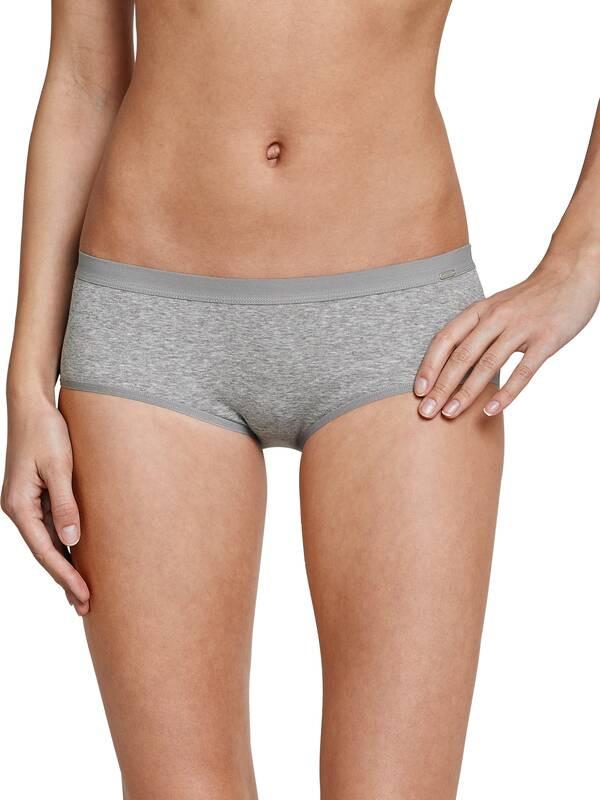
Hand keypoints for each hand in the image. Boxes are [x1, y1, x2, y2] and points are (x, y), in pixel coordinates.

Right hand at [2, 398, 89, 614]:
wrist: (32, 404)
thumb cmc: (46, 431)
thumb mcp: (59, 467)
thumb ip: (66, 504)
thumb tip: (71, 541)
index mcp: (19, 505)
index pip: (46, 551)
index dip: (66, 576)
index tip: (85, 595)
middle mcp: (18, 508)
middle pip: (45, 552)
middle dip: (65, 579)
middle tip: (86, 606)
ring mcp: (26, 502)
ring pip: (47, 542)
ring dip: (64, 565)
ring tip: (82, 591)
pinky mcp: (35, 493)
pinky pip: (50, 526)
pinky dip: (63, 544)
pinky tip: (76, 557)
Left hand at [413, 255, 599, 418]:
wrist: (570, 275)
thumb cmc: (528, 299)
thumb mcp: (495, 308)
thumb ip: (475, 333)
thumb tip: (450, 366)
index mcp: (480, 310)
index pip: (446, 339)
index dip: (429, 365)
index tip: (418, 390)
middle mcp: (496, 318)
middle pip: (462, 356)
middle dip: (441, 386)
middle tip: (427, 411)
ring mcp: (521, 328)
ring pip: (487, 365)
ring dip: (466, 392)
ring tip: (450, 413)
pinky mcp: (546, 340)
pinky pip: (523, 371)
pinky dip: (506, 393)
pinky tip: (490, 410)